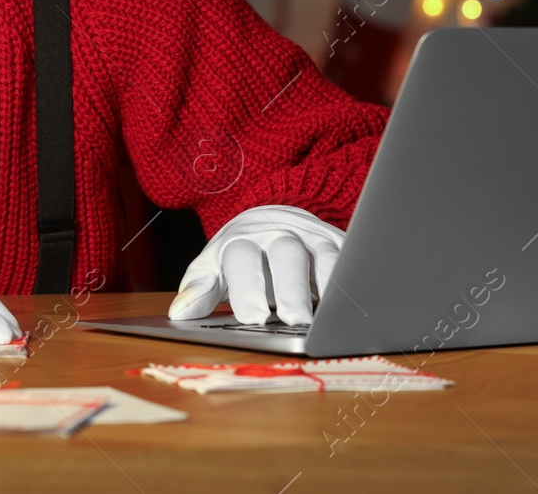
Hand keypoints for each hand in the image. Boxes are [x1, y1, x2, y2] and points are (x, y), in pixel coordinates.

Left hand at [168, 205, 343, 325]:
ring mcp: (314, 239)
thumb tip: (180, 313)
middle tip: (295, 321)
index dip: (247, 288)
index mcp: (242, 241)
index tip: (253, 317)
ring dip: (330, 286)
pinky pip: (354, 260)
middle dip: (291, 288)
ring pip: (326, 256)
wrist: (276, 217)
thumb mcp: (214, 267)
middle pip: (286, 255)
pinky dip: (356, 280)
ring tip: (331, 317)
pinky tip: (357, 303)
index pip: (241, 258)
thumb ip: (199, 288)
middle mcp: (279, 236)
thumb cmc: (242, 253)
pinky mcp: (342, 246)